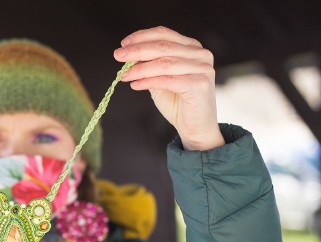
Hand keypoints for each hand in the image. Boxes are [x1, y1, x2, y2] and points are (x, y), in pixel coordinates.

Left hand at [114, 26, 223, 150]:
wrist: (195, 128)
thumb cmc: (178, 103)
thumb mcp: (160, 79)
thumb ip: (149, 65)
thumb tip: (128, 54)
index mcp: (192, 47)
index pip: (164, 34)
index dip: (141, 37)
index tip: (123, 44)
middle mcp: (200, 54)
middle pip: (163, 47)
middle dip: (137, 51)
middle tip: (118, 56)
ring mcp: (203, 68)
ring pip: (164, 64)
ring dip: (140, 69)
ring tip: (124, 75)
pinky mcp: (199, 84)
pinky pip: (168, 80)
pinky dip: (149, 81)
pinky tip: (135, 85)